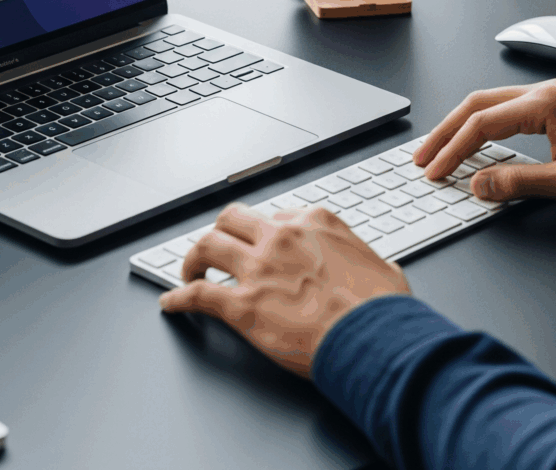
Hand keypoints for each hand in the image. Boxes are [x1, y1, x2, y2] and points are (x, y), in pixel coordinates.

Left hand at [159, 203, 410, 376]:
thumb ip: (362, 259)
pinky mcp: (243, 306)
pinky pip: (199, 294)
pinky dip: (179, 298)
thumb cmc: (384, 310)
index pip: (276, 216)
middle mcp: (281, 237)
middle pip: (233, 218)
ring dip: (194, 257)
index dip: (265, 233)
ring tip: (189, 270)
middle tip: (217, 248)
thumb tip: (371, 269)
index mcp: (314, 222)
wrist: (376, 339)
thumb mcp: (381, 266)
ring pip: (208, 245)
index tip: (262, 245)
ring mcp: (259, 269)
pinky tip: (172, 303)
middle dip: (222, 232)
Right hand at [414, 78, 555, 202]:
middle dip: (445, 131)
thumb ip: (518, 183)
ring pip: (491, 102)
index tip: (434, 171)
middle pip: (477, 104)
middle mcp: (543, 90)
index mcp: (543, 103)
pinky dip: (486, 123)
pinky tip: (479, 140)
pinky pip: (509, 107)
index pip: (481, 124)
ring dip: (463, 126)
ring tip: (443, 149)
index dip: (452, 150)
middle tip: (424, 156)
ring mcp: (551, 93)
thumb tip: (478, 185)